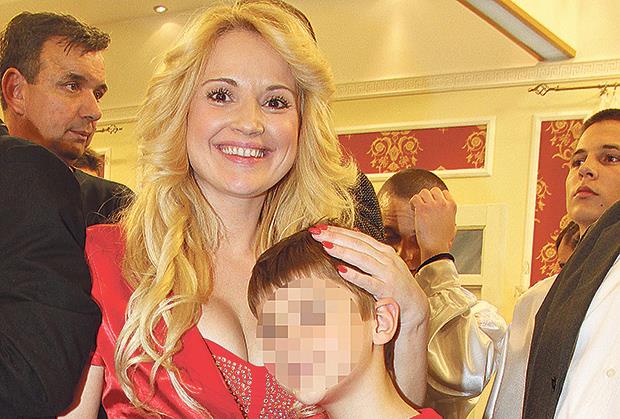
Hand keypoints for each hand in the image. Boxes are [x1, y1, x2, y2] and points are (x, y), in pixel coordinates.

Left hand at [309, 225, 428, 326]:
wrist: (415, 306)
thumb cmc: (395, 285)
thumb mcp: (383, 264)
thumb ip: (369, 250)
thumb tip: (352, 231)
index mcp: (384, 251)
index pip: (358, 236)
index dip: (339, 230)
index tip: (320, 226)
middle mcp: (386, 259)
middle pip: (358, 244)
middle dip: (336, 236)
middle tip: (315, 232)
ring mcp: (388, 273)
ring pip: (362, 259)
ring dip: (343, 251)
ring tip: (325, 245)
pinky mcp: (387, 290)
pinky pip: (368, 281)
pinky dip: (354, 275)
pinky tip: (340, 270)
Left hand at [410, 187, 456, 262]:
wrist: (436, 247)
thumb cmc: (443, 241)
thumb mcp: (453, 228)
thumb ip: (451, 220)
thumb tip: (452, 222)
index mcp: (452, 206)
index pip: (444, 192)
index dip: (437, 197)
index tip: (433, 204)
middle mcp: (443, 203)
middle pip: (433, 190)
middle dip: (428, 197)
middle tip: (424, 206)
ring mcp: (432, 205)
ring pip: (424, 192)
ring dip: (420, 199)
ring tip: (418, 208)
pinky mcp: (422, 208)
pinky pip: (415, 198)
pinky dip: (412, 202)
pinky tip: (413, 209)